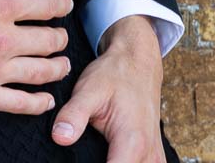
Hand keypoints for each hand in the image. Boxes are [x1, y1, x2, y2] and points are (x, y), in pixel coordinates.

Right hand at [0, 0, 72, 111]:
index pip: (45, 5)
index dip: (60, 3)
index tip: (64, 4)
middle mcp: (1, 40)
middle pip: (48, 40)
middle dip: (59, 36)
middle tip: (61, 35)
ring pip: (40, 73)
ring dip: (56, 67)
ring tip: (61, 64)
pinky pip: (19, 104)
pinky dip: (38, 102)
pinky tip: (44, 99)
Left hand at [52, 15, 165, 160]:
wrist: (138, 62)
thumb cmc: (114, 74)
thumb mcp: (89, 89)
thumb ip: (74, 115)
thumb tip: (59, 138)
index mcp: (132, 142)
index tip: (74, 162)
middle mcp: (149, 155)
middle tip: (80, 155)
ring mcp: (155, 158)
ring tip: (90, 154)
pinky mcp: (155, 157)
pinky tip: (108, 157)